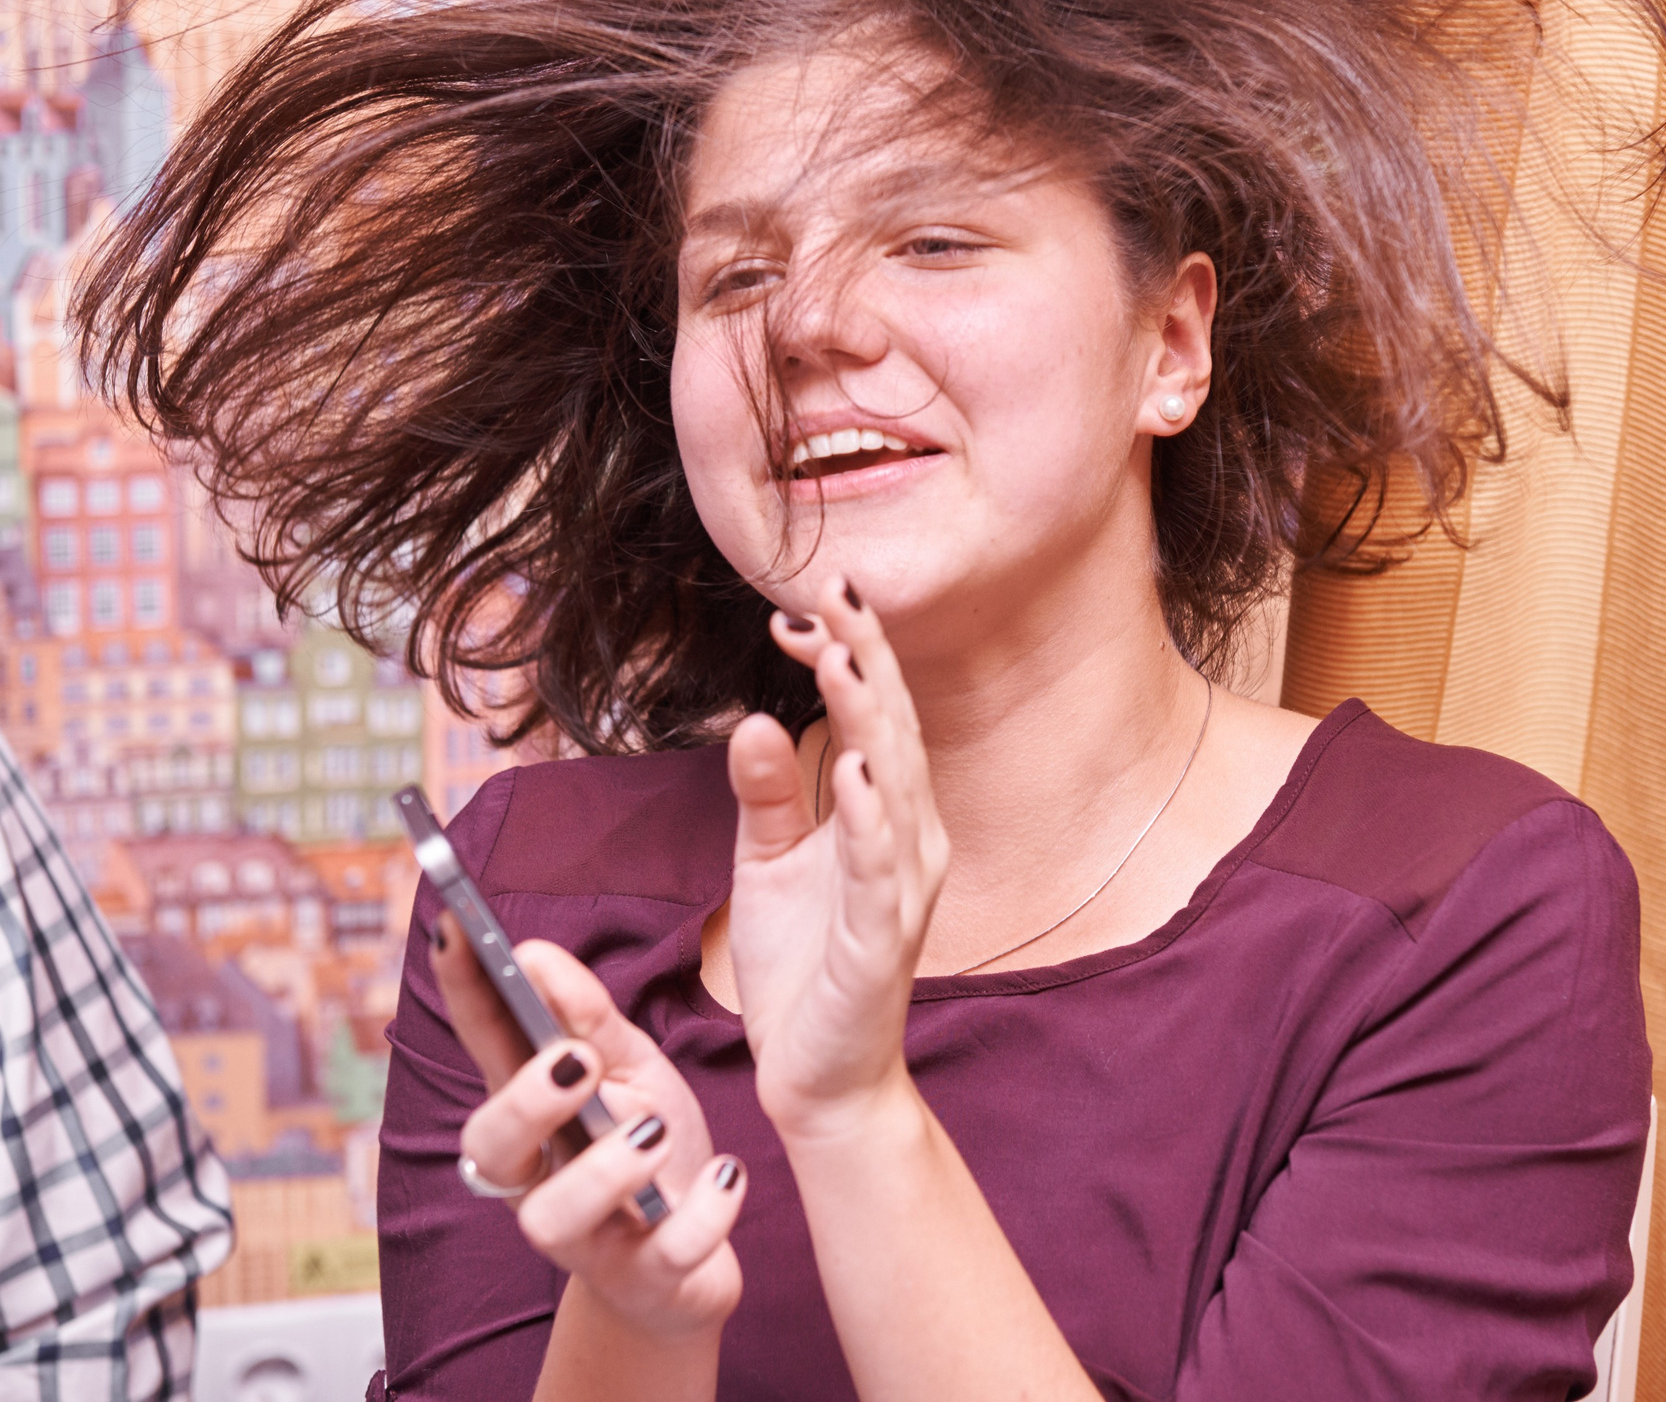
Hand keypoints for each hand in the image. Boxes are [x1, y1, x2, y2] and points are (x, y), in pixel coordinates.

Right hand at [433, 916, 746, 1339]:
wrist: (690, 1266)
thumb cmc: (649, 1153)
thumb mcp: (632, 1070)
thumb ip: (587, 1017)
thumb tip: (534, 952)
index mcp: (535, 1112)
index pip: (485, 1046)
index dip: (462, 991)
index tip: (454, 929)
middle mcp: (540, 1178)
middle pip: (491, 1145)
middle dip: (524, 1100)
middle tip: (574, 1062)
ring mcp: (587, 1237)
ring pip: (553, 1218)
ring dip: (603, 1172)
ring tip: (652, 1134)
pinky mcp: (644, 1280)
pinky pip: (663, 1255)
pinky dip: (700, 1213)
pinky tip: (725, 1174)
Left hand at [729, 574, 951, 1137]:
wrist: (819, 1075)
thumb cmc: (803, 965)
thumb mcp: (767, 861)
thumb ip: (766, 791)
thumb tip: (756, 716)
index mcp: (883, 813)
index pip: (871, 714)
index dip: (846, 651)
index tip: (807, 596)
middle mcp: (909, 839)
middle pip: (890, 729)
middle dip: (864, 657)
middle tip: (835, 589)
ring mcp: (901, 889)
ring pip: (892, 785)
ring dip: (867, 719)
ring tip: (840, 655)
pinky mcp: (881, 942)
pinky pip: (878, 872)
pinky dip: (868, 820)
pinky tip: (850, 772)